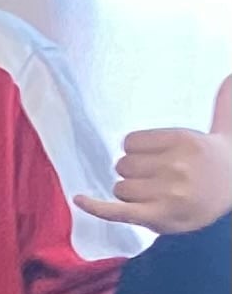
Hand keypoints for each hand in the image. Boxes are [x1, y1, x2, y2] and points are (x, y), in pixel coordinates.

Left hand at [80, 75, 231, 235]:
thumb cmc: (217, 164)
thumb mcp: (221, 132)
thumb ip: (221, 106)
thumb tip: (230, 77)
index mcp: (183, 141)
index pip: (129, 143)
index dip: (137, 152)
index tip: (154, 158)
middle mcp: (175, 165)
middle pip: (122, 165)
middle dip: (134, 173)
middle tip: (158, 178)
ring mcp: (166, 193)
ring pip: (119, 188)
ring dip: (130, 194)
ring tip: (156, 195)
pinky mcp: (157, 216)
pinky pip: (115, 210)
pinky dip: (95, 206)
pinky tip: (78, 199)